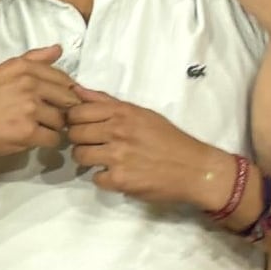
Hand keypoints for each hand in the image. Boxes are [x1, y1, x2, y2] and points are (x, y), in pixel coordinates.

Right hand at [0, 45, 77, 159]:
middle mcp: (28, 84)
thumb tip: (58, 49)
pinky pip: (53, 139)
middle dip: (62, 110)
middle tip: (46, 116)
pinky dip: (45, 141)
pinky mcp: (27, 133)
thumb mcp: (1, 71)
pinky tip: (30, 137)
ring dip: (53, 127)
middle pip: (68, 100)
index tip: (53, 101)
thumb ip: (32, 59)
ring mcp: (29, 109)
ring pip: (62, 121)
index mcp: (22, 67)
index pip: (63, 78)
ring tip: (35, 127)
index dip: (64, 92)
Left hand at [67, 85, 234, 208]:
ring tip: (102, 159)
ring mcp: (118, 156)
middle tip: (92, 144)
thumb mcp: (141, 113)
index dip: (74, 119)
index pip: (76, 112)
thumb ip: (106, 102)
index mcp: (122, 113)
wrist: (196, 170)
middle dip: (79, 139)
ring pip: (80, 155)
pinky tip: (116, 174)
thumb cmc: (169, 139)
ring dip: (87, 159)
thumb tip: (76, 89)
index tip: (82, 126)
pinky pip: (95, 178)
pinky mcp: (121, 180)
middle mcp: (117, 131)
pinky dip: (104, 178)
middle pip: (74, 133)